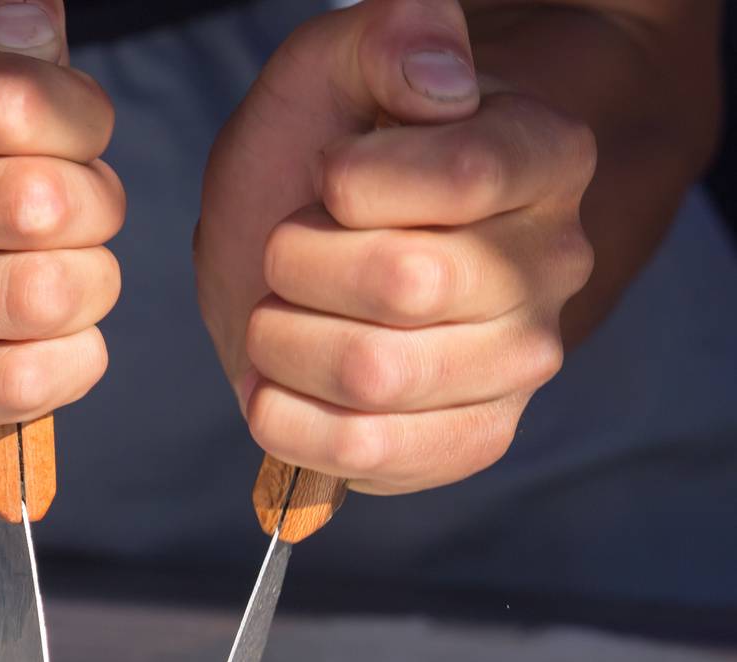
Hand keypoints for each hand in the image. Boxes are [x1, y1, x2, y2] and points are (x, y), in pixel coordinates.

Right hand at [0, 0, 122, 454]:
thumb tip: (28, 15)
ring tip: (62, 279)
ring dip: (89, 287)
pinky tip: (51, 343)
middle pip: (41, 203)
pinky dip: (72, 361)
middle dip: (95, 208)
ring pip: (42, 296)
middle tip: (77, 221)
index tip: (78, 139)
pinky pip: (24, 382)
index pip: (14, 102)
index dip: (84, 122)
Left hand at [195, 0, 594, 492]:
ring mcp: (518, 365)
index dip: (354, 183)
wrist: (309, 260)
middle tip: (287, 253)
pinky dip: (291, 424)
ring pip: (375, 375)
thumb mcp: (334, 71)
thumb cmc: (324, 163)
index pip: (462, 178)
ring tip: (281, 318)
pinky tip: (276, 388)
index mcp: (544, 159)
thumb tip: (438, 85)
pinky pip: (369, 453)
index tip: (325, 177)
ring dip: (285, 343)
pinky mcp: (470, 441)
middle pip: (404, 283)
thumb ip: (389, 38)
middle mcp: (552, 267)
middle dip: (300, 264)